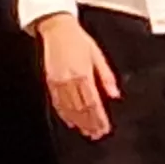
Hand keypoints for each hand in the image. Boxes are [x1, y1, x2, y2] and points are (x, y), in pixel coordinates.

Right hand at [36, 11, 119, 139]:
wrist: (57, 29)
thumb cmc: (78, 40)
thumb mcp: (97, 55)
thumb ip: (106, 76)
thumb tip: (114, 94)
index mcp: (84, 74)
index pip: (93, 103)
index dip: (99, 118)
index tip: (104, 128)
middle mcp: (70, 80)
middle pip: (81, 109)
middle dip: (90, 123)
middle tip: (96, 134)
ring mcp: (59, 82)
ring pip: (69, 108)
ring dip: (78, 122)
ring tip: (86, 131)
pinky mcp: (50, 81)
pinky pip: (58, 102)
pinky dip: (64, 114)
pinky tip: (71, 122)